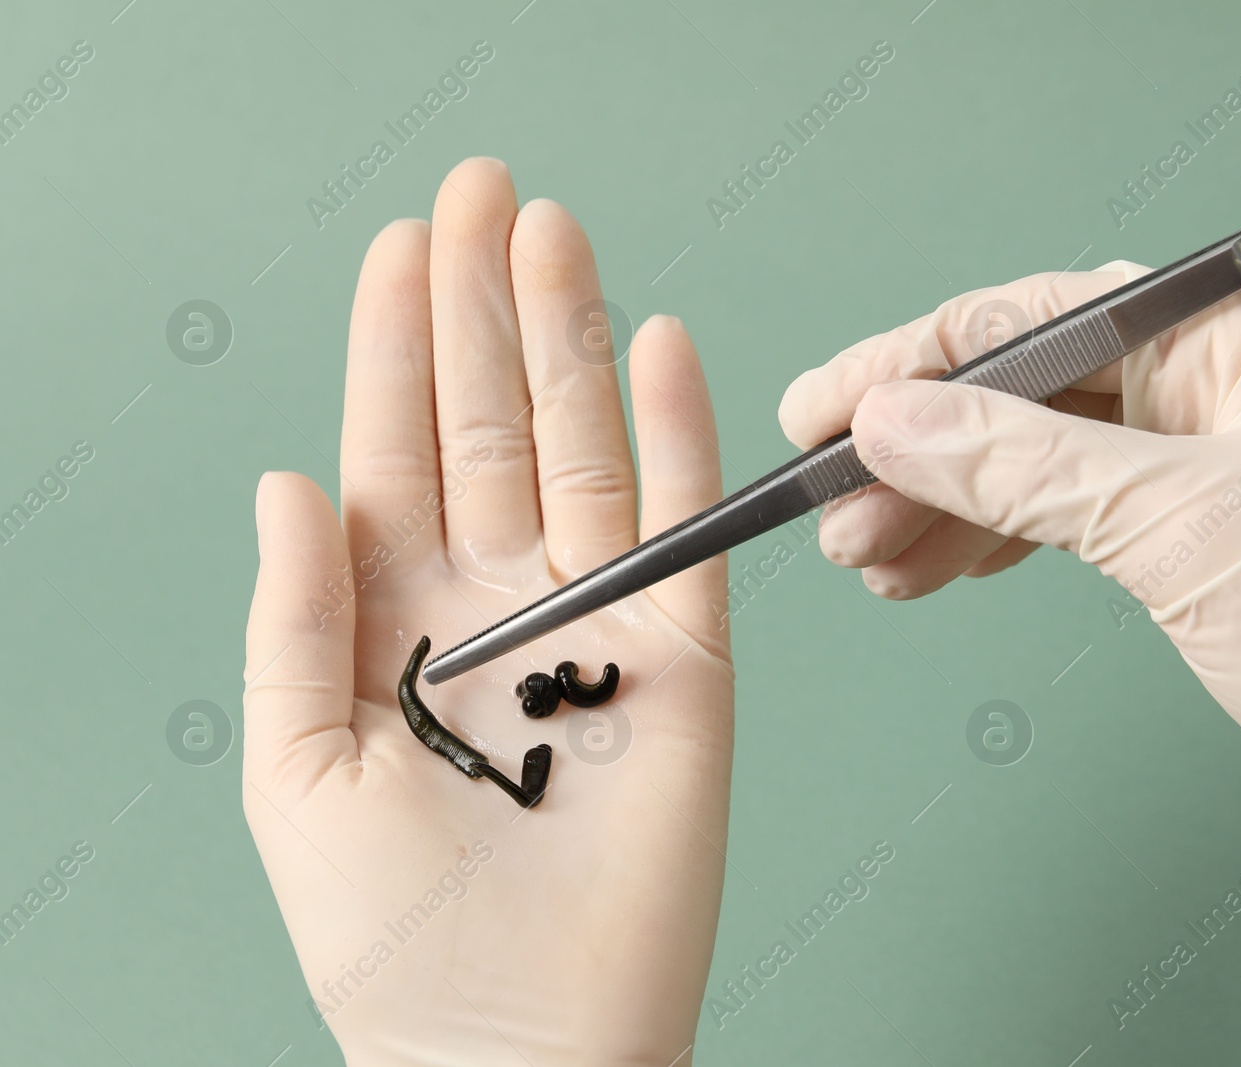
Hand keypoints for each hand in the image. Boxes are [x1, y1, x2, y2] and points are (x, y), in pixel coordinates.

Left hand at [242, 158, 730, 1065]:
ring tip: (555, 237)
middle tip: (489, 192)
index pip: (396, 448)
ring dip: (570, 341)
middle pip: (491, 423)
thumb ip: (295, 619)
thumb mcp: (296, 773)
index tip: (407, 242)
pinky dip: (677, 437)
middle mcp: (499, 601)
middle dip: (483, 305)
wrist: (517, 1048)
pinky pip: (680, 530)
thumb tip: (283, 478)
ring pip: (584, 450)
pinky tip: (660, 346)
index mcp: (398, 618)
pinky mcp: (683, 661)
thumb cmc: (394, 941)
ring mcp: (595, 623)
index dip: (396, 341)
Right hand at [781, 263, 1240, 1060]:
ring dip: (941, 505)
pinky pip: (1062, 513)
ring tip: (864, 557)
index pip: (1037, 320)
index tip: (822, 409)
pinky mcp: (1188, 531)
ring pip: (1032, 459)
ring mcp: (1202, 457)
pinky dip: (991, 540)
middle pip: (1025, 391)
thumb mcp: (1173, 528)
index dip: (914, 364)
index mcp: (1236, 335)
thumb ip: (1020, 463)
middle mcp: (1217, 380)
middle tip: (831, 505)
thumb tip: (890, 418)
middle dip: (920, 451)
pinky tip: (932, 568)